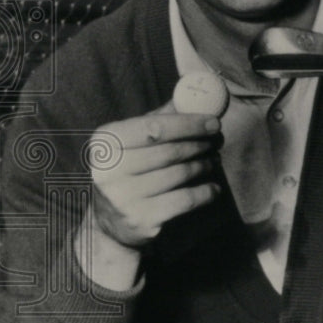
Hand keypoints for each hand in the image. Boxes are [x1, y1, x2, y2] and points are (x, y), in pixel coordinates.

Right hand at [76, 100, 221, 288]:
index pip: (153, 128)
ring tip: (213, 160)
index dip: (188, 124)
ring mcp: (124, 197)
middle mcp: (109, 170)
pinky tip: (213, 187)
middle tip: (218, 140)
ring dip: (204, 165)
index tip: (214, 122)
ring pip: (180, 174)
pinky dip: (205, 192)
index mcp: (104, 142)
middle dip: (200, 144)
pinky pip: (185, 200)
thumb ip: (158, 120)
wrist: (111, 224)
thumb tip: (193, 98)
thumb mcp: (132, 143)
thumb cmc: (128, 172)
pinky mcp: (142, 219)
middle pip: (169, 151)